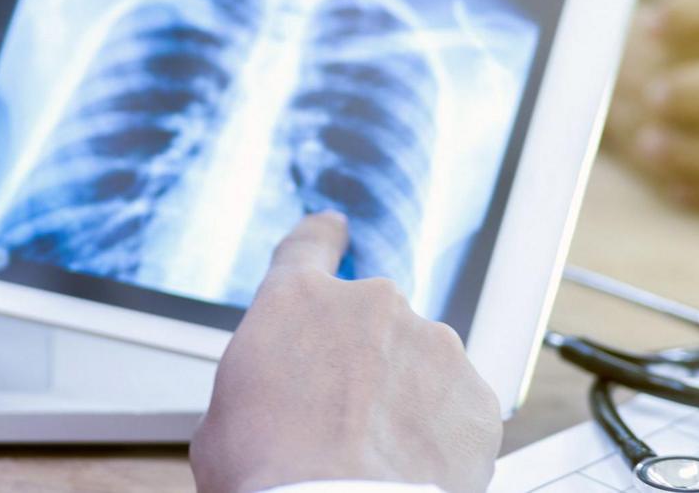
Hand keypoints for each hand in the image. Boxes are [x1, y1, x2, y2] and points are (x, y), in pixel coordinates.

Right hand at [190, 212, 501, 492]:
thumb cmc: (268, 472)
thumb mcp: (224, 413)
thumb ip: (260, 376)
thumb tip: (272, 397)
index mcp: (297, 301)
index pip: (309, 245)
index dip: (322, 237)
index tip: (334, 230)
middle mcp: (370, 304)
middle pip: (370, 319)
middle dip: (361, 358)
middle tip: (341, 415)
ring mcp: (431, 344)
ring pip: (419, 361)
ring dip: (403, 393)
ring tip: (375, 450)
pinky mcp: (474, 394)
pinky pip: (456, 404)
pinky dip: (440, 430)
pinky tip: (409, 463)